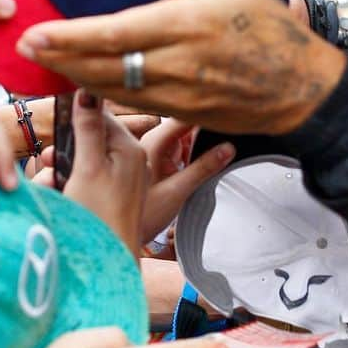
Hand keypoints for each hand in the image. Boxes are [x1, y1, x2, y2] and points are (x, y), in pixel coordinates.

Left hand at [16, 0, 346, 134]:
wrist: (302, 90)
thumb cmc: (271, 31)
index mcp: (185, 26)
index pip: (113, 33)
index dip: (68, 37)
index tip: (35, 33)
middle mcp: (176, 65)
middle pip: (101, 66)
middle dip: (58, 58)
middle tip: (24, 49)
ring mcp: (177, 95)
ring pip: (112, 89)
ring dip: (75, 76)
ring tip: (46, 62)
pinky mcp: (182, 113)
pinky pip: (131, 103)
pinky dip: (102, 92)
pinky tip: (86, 80)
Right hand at [46, 91, 147, 255]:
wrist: (106, 266)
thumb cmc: (98, 217)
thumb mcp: (88, 168)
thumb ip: (88, 128)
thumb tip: (88, 88)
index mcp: (130, 148)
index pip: (99, 114)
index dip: (73, 121)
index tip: (56, 140)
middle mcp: (132, 161)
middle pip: (89, 139)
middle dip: (64, 153)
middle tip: (50, 169)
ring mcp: (123, 181)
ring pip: (83, 162)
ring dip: (61, 172)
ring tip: (54, 192)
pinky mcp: (112, 198)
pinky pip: (86, 181)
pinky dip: (69, 188)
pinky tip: (59, 201)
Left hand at [139, 119, 234, 243]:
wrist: (119, 234)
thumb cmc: (141, 216)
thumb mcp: (177, 192)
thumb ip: (204, 168)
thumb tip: (228, 149)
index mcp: (153, 145)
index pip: (182, 117)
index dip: (204, 114)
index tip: (226, 113)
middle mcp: (151, 142)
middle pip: (184, 121)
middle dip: (204, 128)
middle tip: (225, 137)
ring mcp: (155, 150)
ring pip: (184, 133)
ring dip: (199, 140)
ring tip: (216, 150)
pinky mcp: (158, 159)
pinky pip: (180, 145)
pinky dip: (193, 150)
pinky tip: (202, 159)